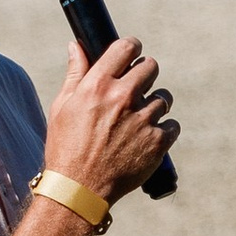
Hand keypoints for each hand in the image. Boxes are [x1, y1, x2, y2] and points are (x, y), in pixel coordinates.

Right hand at [44, 30, 176, 206]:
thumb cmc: (66, 147)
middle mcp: (123, 97)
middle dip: (144, 74)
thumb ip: (75, 73)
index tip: (132, 54)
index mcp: (98, 85)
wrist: (79, 189)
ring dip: (154, 105)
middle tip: (136, 89)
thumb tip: (76, 45)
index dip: (132, 47)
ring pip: (163, 97)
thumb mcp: (62, 107)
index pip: (126, 47)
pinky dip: (163, 130)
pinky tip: (147, 138)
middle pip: (150, 66)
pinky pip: (172, 124)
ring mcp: (143, 119)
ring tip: (137, 121)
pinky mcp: (158, 142)